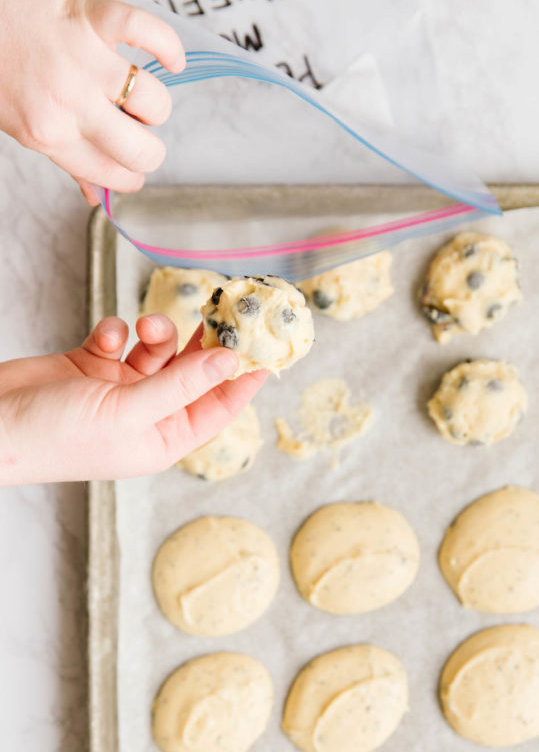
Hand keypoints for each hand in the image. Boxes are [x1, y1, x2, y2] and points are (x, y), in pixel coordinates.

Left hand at [0, 0, 185, 204]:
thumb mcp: (18, 122)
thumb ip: (63, 156)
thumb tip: (95, 194)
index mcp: (49, 134)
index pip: (114, 175)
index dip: (132, 176)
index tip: (133, 167)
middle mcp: (68, 102)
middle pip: (142, 151)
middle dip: (150, 149)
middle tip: (138, 133)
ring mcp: (82, 59)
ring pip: (153, 103)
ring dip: (155, 105)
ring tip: (140, 95)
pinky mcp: (92, 15)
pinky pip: (147, 32)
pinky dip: (168, 47)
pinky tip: (171, 59)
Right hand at [0, 315, 266, 483]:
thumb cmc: (56, 436)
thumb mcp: (129, 411)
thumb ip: (182, 384)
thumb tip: (230, 363)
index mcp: (164, 439)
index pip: (219, 408)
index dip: (244, 380)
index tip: (268, 350)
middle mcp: (147, 415)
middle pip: (193, 374)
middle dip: (205, 345)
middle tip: (222, 313)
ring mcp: (120, 390)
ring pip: (159, 349)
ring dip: (156, 332)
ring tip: (145, 327)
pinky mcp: (94, 366)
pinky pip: (122, 339)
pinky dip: (118, 331)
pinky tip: (106, 337)